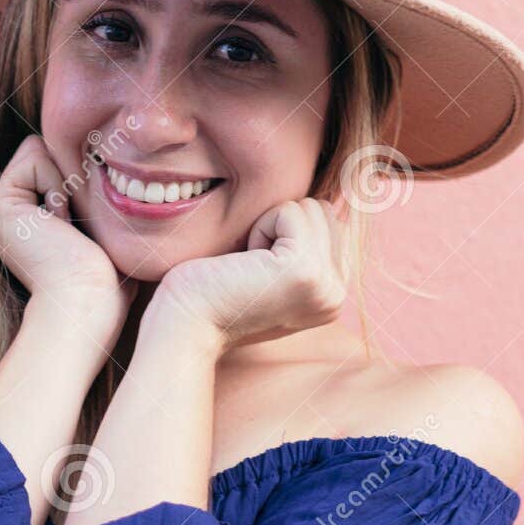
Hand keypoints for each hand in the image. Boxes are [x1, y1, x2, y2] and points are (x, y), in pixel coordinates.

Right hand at [0, 134, 135, 337]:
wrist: (87, 303)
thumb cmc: (106, 280)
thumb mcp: (100, 232)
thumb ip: (88, 199)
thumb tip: (111, 169)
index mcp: (21, 219)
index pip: (55, 159)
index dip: (79, 181)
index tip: (82, 229)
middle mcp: (1, 212)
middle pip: (46, 149)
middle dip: (72, 179)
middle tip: (74, 228)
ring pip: (40, 148)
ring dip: (66, 184)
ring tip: (66, 227)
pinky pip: (36, 155)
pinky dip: (58, 185)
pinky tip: (58, 224)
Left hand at [153, 197, 350, 354]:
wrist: (186, 327)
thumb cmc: (214, 294)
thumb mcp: (273, 271)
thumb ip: (305, 244)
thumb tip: (326, 197)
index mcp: (333, 294)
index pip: (332, 224)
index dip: (288, 232)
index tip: (260, 269)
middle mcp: (337, 294)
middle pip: (324, 212)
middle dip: (282, 226)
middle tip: (252, 266)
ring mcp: (326, 284)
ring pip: (310, 208)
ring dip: (270, 226)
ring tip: (249, 266)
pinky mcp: (304, 269)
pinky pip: (289, 211)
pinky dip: (260, 227)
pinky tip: (245, 263)